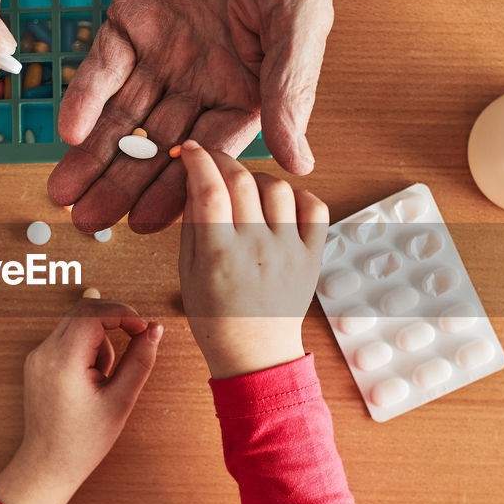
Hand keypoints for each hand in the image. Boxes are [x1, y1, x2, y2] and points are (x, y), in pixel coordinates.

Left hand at [0, 300, 162, 503]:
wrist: (48, 464)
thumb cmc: (84, 440)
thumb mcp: (121, 401)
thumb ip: (140, 360)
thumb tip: (155, 329)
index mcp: (64, 361)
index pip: (92, 313)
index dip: (123, 313)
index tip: (143, 329)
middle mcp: (44, 352)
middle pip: (82, 311)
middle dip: (113, 321)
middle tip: (133, 342)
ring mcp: (37, 356)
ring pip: (76, 324)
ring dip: (99, 338)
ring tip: (104, 378)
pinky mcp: (37, 362)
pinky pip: (67, 339)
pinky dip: (86, 348)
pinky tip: (90, 379)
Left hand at [47, 0, 360, 232]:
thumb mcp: (299, 15)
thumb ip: (289, 87)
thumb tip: (299, 161)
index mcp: (248, 86)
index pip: (210, 152)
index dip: (178, 189)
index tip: (147, 224)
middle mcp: (202, 77)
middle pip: (157, 144)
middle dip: (122, 184)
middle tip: (88, 222)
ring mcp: (164, 49)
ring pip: (123, 115)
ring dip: (94, 154)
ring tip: (63, 192)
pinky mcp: (130, 15)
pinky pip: (103, 64)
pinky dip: (85, 95)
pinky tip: (68, 128)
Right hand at [178, 140, 328, 379]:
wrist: (256, 353)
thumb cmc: (216, 316)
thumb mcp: (188, 272)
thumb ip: (192, 224)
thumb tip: (194, 180)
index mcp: (220, 255)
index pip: (209, 190)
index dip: (198, 161)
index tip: (189, 150)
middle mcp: (257, 248)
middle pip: (242, 181)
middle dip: (223, 160)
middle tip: (213, 161)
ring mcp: (289, 251)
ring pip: (278, 188)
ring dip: (258, 178)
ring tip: (246, 190)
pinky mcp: (312, 257)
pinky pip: (315, 208)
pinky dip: (299, 196)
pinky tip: (282, 204)